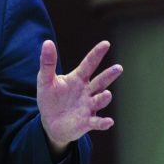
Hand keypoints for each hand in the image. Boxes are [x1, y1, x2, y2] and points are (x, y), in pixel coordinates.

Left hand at [37, 40, 122, 155]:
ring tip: (107, 94)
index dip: (96, 54)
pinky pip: (97, 122)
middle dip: (109, 75)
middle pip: (100, 81)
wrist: (50, 122)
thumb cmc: (50, 98)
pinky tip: (108, 121)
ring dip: (104, 98)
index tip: (106, 43)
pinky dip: (103, 123)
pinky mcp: (87, 122)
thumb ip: (47, 63)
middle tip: (118, 68)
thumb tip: (47, 41)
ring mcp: (89, 107)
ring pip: (100, 100)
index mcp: (78, 79)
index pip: (89, 64)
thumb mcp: (45, 80)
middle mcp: (87, 91)